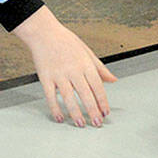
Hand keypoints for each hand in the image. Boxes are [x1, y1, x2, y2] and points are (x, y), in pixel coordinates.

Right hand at [13, 7, 116, 126]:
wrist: (44, 33)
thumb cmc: (66, 41)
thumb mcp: (87, 52)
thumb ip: (100, 68)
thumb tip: (113, 80)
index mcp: (85, 64)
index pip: (97, 86)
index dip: (102, 101)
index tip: (106, 112)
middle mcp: (73, 70)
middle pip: (85, 94)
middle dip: (92, 110)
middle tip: (97, 123)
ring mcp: (59, 74)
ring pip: (68, 97)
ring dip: (75, 112)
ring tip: (81, 124)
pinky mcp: (45, 78)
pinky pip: (50, 96)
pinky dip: (55, 108)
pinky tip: (60, 118)